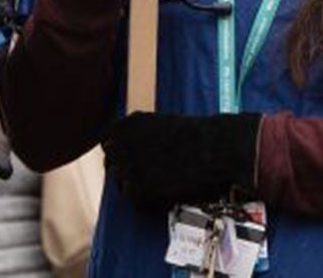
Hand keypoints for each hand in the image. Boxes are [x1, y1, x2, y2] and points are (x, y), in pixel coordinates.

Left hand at [101, 111, 260, 212]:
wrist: (216, 148)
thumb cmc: (198, 135)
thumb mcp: (163, 124)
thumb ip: (141, 136)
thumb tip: (130, 152)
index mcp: (126, 124)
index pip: (107, 140)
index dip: (119, 150)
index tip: (130, 156)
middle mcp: (120, 144)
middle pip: (110, 163)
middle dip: (125, 169)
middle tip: (148, 174)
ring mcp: (125, 167)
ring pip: (121, 182)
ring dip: (137, 184)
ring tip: (162, 181)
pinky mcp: (135, 189)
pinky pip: (134, 199)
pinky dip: (148, 198)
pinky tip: (166, 189)